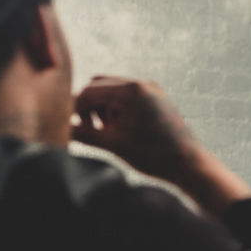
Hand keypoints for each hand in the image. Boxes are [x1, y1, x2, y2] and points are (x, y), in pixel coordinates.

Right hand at [72, 75, 250, 213]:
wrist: (190, 165)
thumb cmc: (155, 155)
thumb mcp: (114, 145)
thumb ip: (85, 134)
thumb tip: (60, 128)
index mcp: (132, 90)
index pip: (90, 90)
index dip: (74, 108)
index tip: (68, 126)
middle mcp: (143, 84)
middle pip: (99, 85)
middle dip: (88, 106)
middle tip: (88, 129)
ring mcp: (151, 90)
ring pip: (112, 91)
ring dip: (102, 108)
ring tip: (105, 132)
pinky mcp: (156, 100)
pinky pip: (127, 97)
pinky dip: (116, 110)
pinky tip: (118, 131)